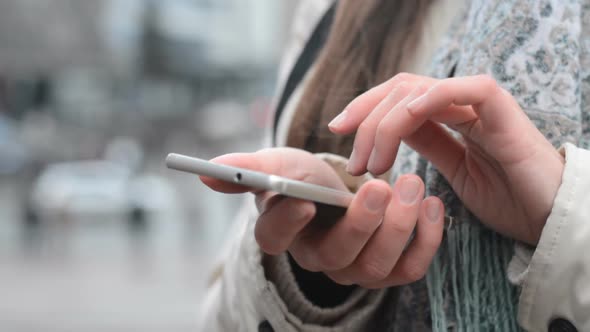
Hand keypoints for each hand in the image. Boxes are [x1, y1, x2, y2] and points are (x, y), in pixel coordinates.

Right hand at [202, 147, 443, 287]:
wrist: (338, 187)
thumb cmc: (303, 176)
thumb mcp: (277, 165)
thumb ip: (246, 170)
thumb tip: (205, 173)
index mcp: (283, 234)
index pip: (275, 239)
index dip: (287, 222)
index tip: (302, 197)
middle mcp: (318, 258)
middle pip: (336, 256)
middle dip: (361, 223)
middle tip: (379, 186)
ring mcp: (355, 268)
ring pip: (376, 265)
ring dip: (399, 226)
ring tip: (413, 184)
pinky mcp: (389, 268)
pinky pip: (410, 268)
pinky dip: (426, 239)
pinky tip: (433, 204)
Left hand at [329, 74, 564, 244]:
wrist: (549, 219)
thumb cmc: (506, 198)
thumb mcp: (451, 171)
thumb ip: (425, 144)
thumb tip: (384, 135)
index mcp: (448, 116)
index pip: (396, 97)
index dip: (363, 109)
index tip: (336, 131)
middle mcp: (460, 103)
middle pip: (399, 89)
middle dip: (365, 120)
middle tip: (352, 163)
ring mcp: (480, 103)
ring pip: (417, 89)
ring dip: (385, 124)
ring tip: (372, 167)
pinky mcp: (500, 109)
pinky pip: (460, 90)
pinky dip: (424, 102)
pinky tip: (402, 129)